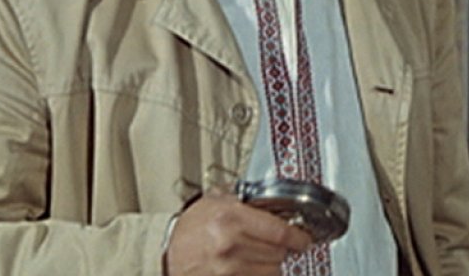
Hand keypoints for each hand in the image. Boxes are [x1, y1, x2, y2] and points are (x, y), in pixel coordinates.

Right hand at [164, 188, 313, 275]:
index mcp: (232, 219)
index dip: (299, 238)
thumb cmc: (191, 227)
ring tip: (257, 256)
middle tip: (276, 244)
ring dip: (270, 265)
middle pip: (279, 253)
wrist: (164, 252)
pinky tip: (249, 268)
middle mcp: (230, 246)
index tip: (304, 239)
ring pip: (271, 271)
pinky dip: (258, 275)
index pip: (281, 233)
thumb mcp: (217, 201)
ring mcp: (226, 270)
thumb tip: (277, 201)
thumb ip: (246, 199)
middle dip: (282, 249)